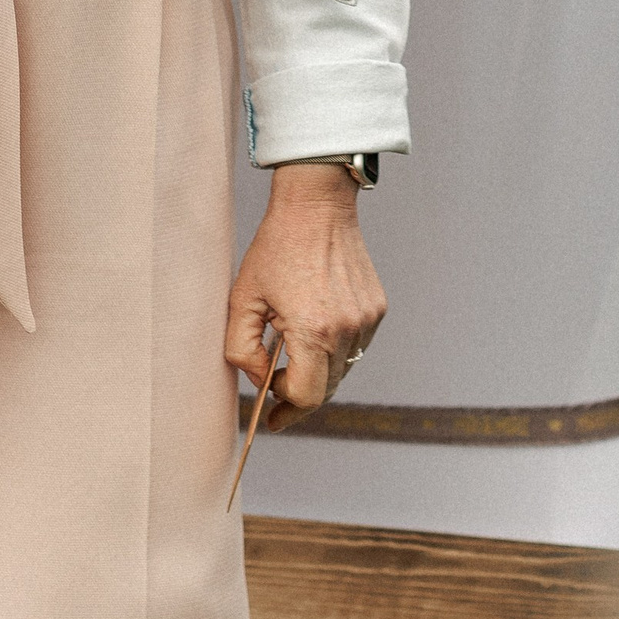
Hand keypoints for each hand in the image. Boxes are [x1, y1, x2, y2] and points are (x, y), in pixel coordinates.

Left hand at [226, 164, 387, 426]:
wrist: (317, 205)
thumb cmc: (275, 248)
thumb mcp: (242, 299)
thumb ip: (242, 350)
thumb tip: (260, 381)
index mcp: (313, 330)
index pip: (306, 396)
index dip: (285, 409)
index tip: (270, 413)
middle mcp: (347, 329)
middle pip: (327, 389)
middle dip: (300, 397)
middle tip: (277, 398)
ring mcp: (366, 320)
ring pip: (343, 370)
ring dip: (319, 374)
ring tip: (293, 362)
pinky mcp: (376, 309)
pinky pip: (355, 347)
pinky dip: (335, 351)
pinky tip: (316, 334)